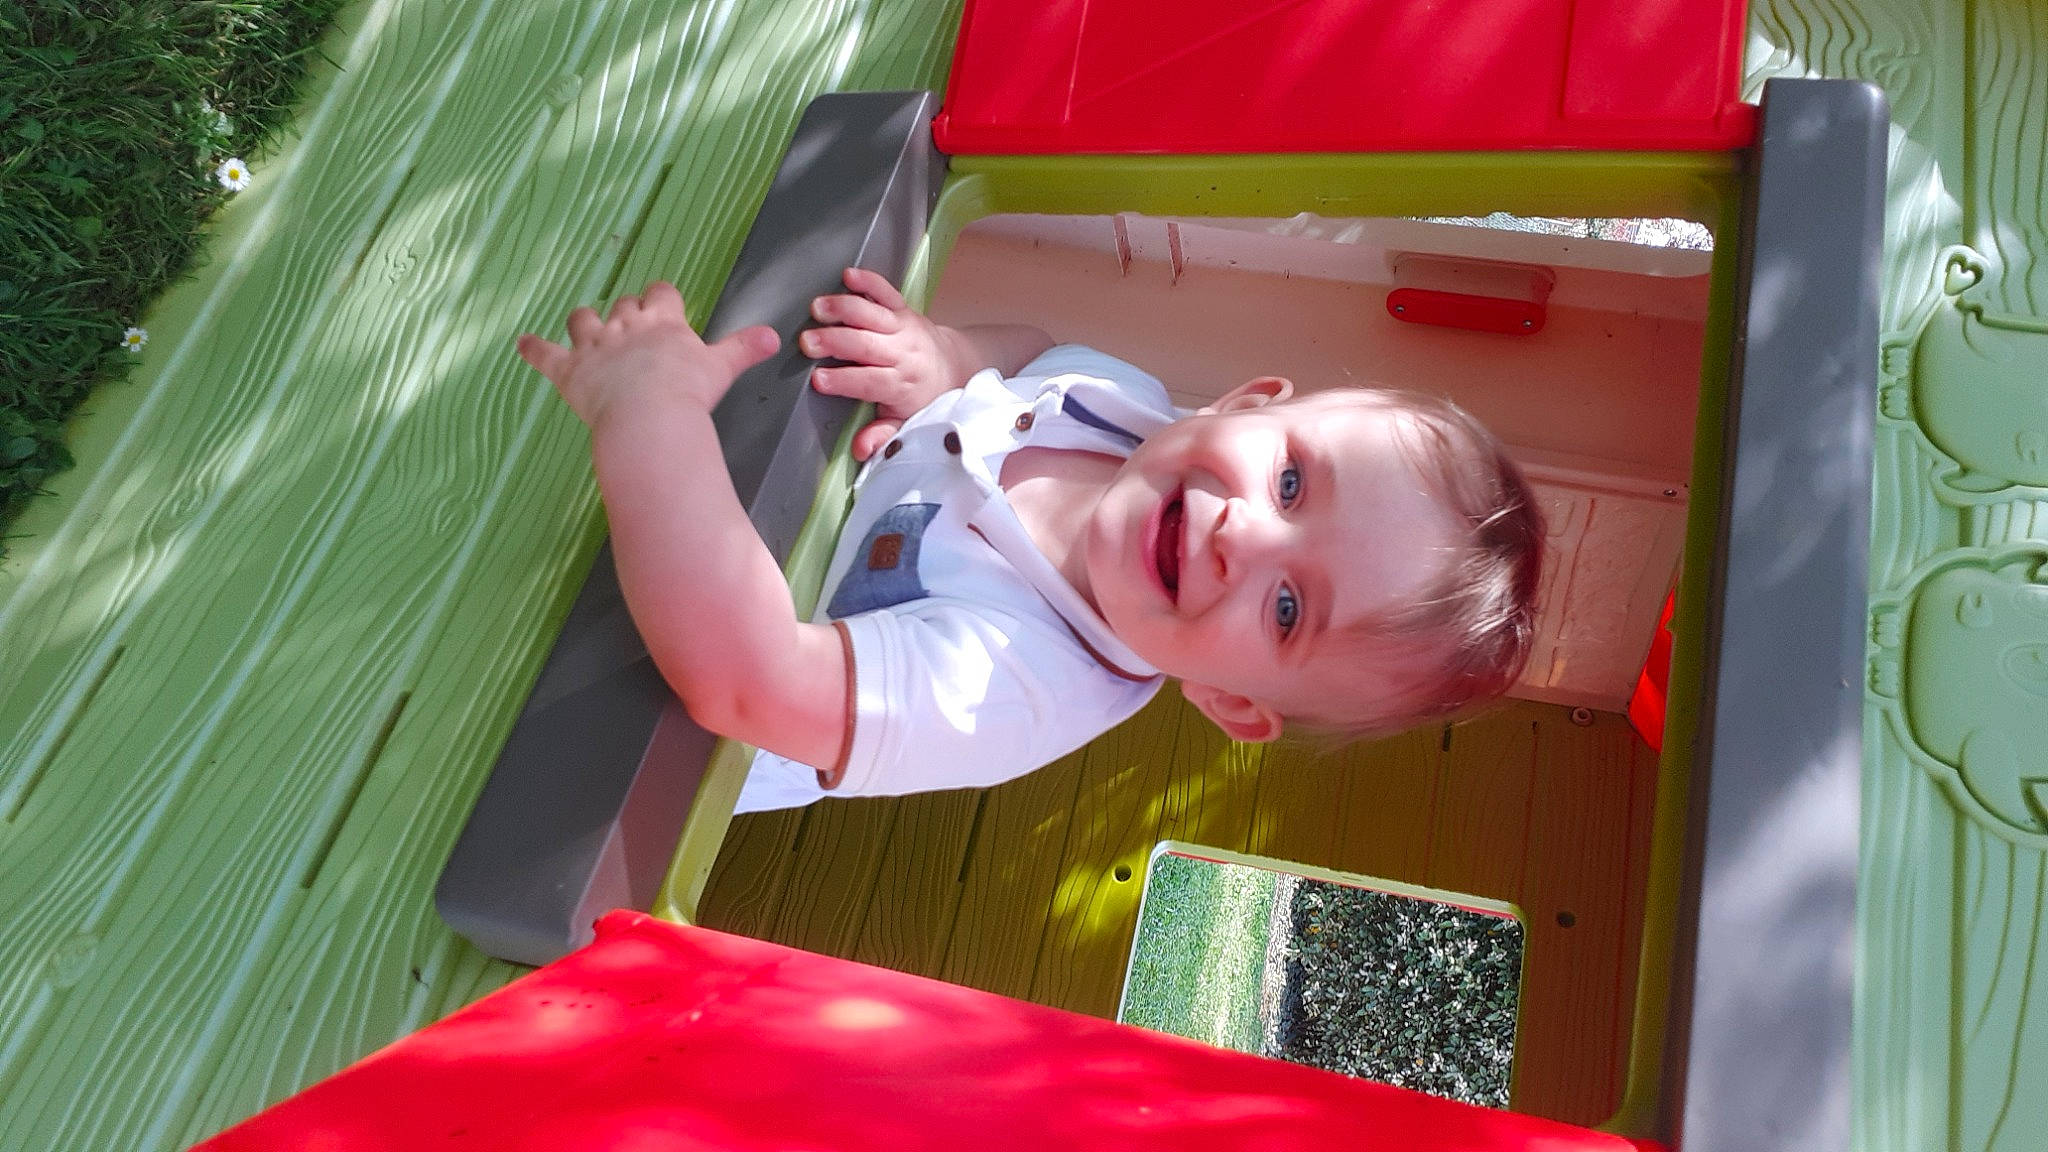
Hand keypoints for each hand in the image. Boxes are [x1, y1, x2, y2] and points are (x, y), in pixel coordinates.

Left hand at [517, 281, 778, 426]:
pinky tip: (522, 344)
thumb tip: (774, 335)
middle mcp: (626, 325)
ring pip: (583, 319)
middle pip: (624, 304)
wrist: (649, 416)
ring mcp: (594, 345)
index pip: (661, 293)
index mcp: (662, 321)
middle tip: (633, 330)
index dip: (662, 298)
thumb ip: (743, 348)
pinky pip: (544, 354)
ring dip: (585, 322)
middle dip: (627, 312)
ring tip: (586, 328)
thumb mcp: (722, 368)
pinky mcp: (568, 370)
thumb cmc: (687, 393)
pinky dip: (533, 349)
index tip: (663, 304)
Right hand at [801, 268, 974, 459]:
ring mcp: (904, 327)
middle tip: (807, 342)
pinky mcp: (903, 308)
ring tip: (816, 308)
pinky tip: (847, 275)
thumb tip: (860, 450)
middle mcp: (904, 353)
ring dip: (843, 308)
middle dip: (835, 342)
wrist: (955, 367)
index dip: (843, 380)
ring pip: (872, 314)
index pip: (869, 382)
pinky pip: (886, 291)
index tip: (818, 380)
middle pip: (866, 344)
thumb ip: (881, 436)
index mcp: (902, 385)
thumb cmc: (922, 398)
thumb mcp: (904, 423)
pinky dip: (867, 280)